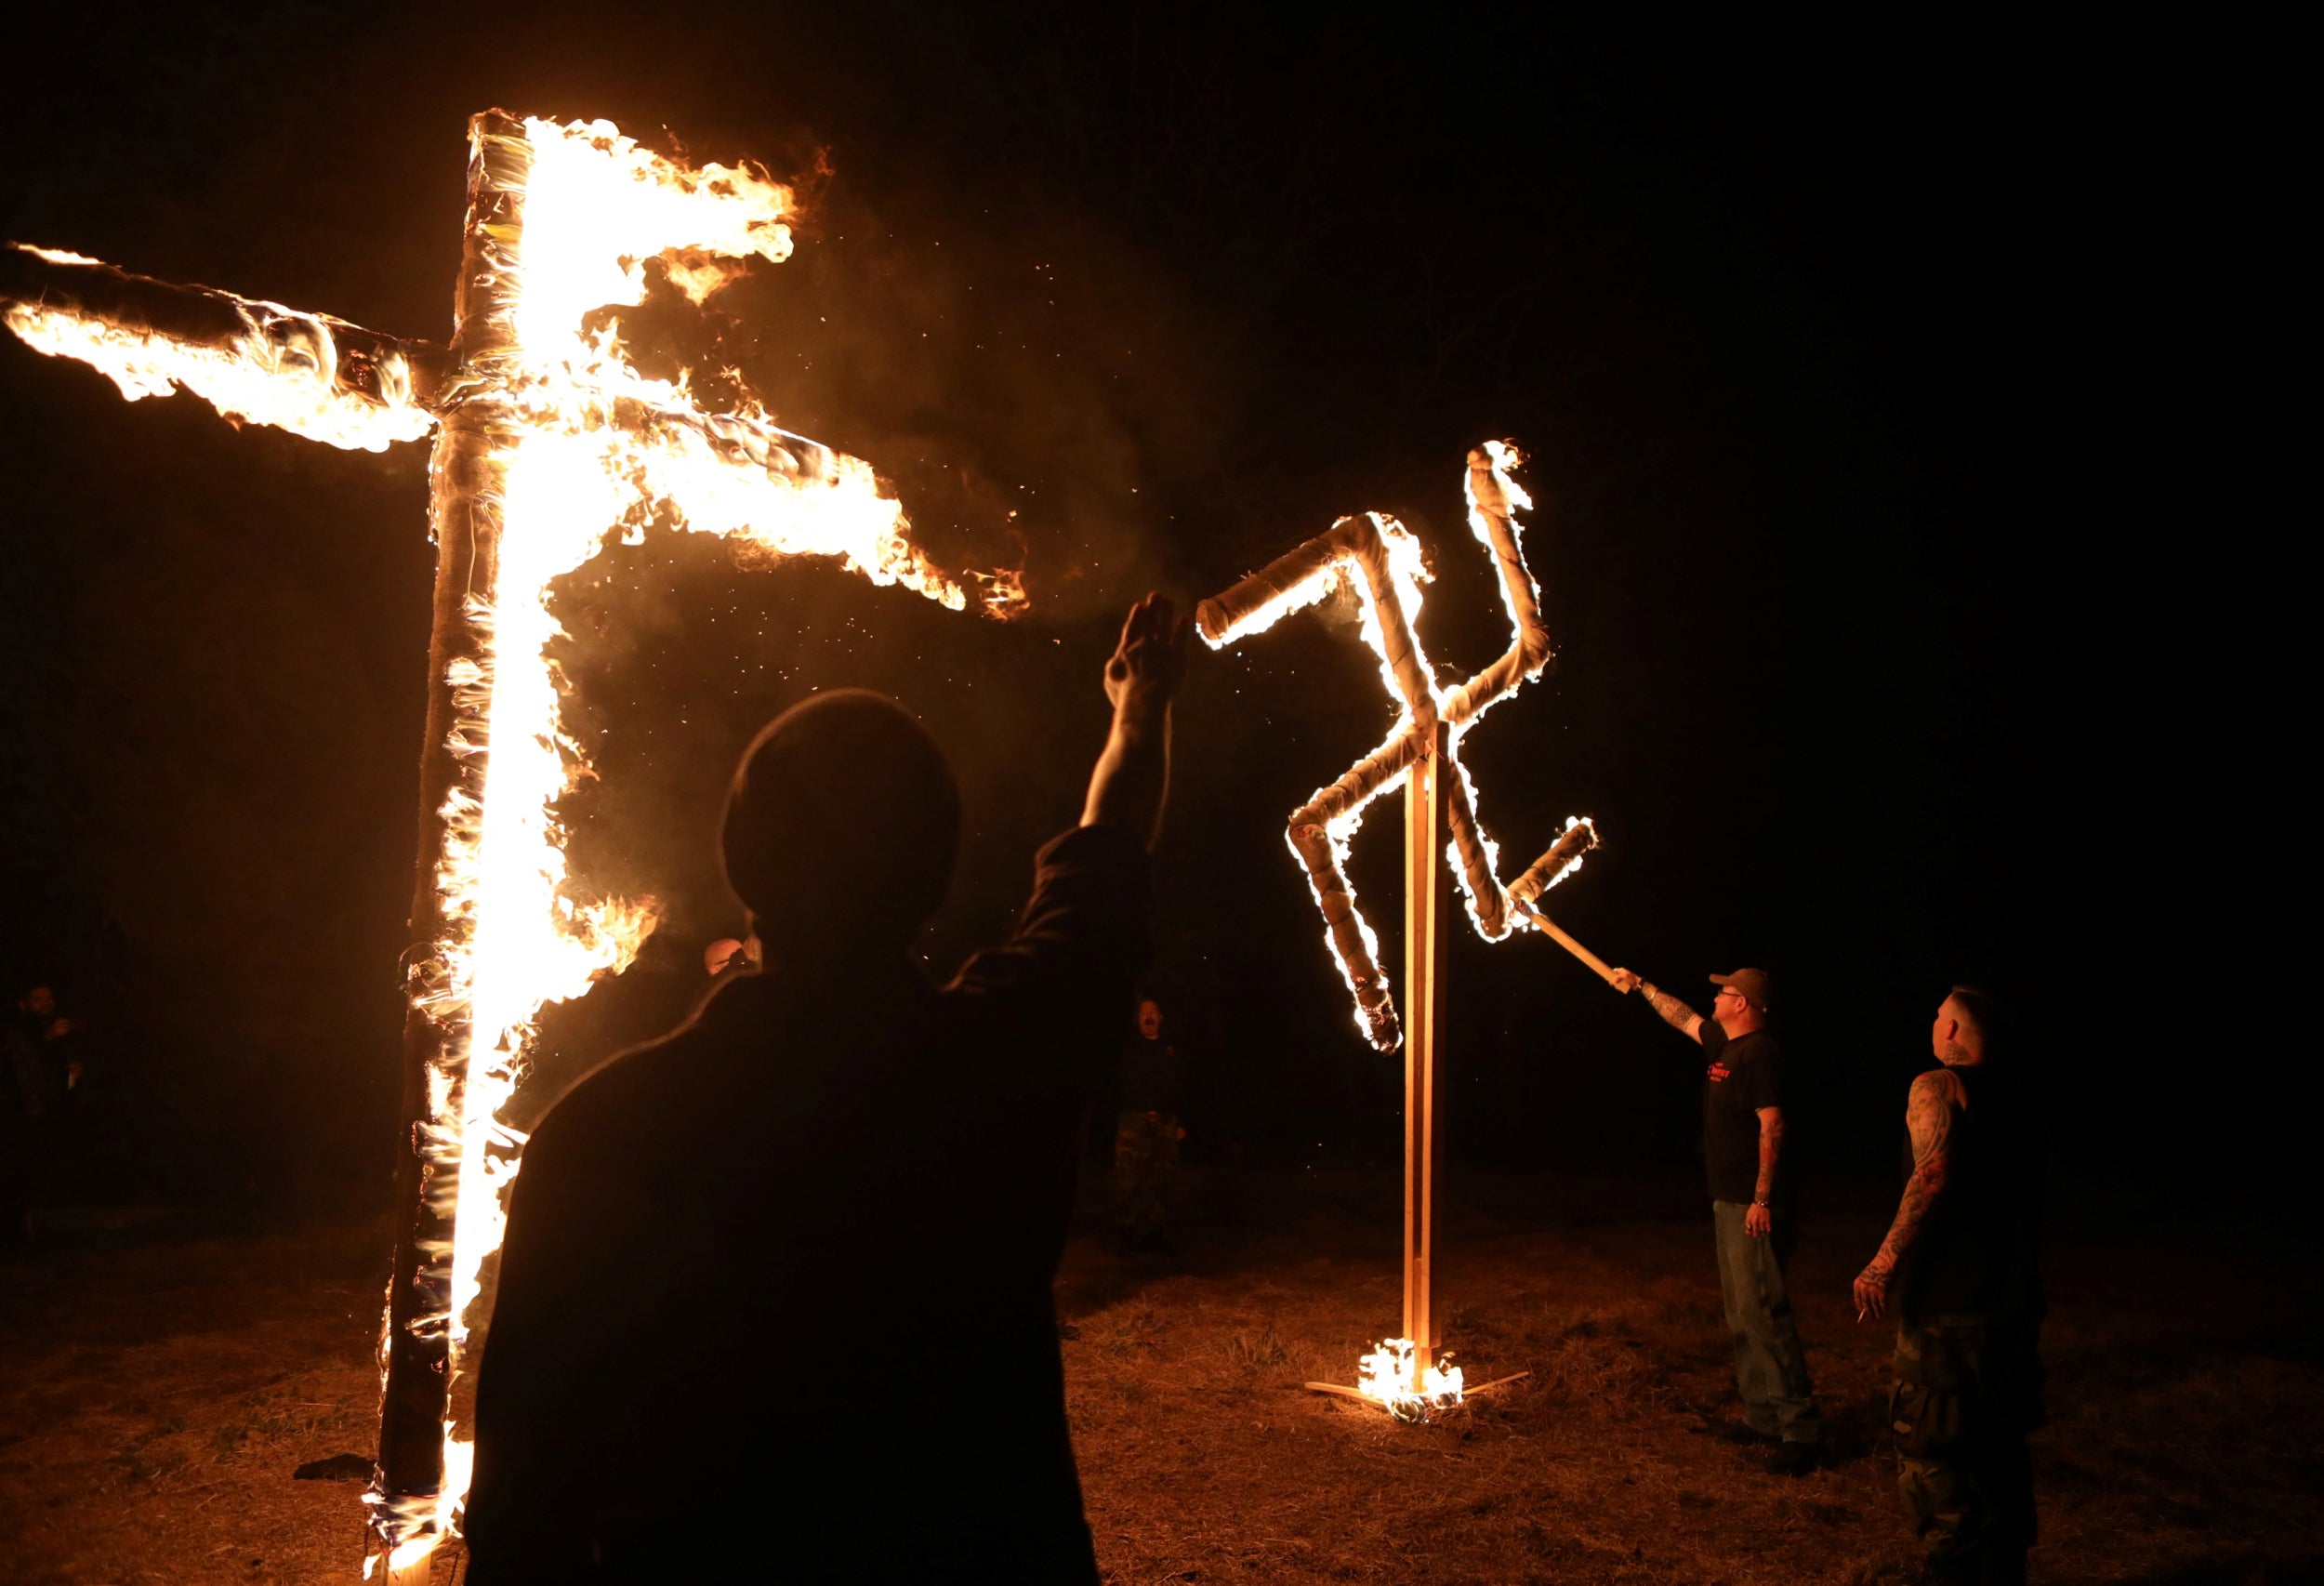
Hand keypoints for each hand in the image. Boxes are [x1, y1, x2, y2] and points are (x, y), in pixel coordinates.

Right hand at [1104, 593, 1189, 716]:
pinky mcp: (1178, 656)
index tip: (1140, 605)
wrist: (1144, 695)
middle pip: (1150, 623)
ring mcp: (1162, 649)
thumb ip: (1113, 668)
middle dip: (1153, 608)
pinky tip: (1184, 618)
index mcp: (1127, 650)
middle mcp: (1145, 645)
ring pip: (1165, 626)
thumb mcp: (1112, 681)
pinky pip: (1181, 638)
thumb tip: (1112, 663)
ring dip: (1166, 612)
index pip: (1132, 629)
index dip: (1136, 617)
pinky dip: (1181, 628)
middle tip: (1155, 595)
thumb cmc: (1125, 693)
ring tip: (1168, 601)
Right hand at [1609, 968, 1641, 993]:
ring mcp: (1622, 978)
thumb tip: (1613, 981)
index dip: (1610, 973)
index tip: (1607, 977)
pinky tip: (1619, 989)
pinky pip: (1619, 984)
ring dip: (1615, 985)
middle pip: (1614, 977)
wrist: (1637, 984)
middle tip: (1611, 984)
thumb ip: (1618, 977)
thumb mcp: (1624, 976)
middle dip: (1612, 981)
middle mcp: (1621, 974)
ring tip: (1617, 987)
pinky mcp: (1624, 983)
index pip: (1614, 970)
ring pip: (1616, 981)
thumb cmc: (1631, 979)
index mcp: (1621, 970)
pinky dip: (1618, 987)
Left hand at [1744, 1202, 1772, 1237]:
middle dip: (1757, 1235)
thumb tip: (1748, 1228)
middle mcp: (1755, 1222)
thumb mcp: (1748, 1214)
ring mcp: (1762, 1221)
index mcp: (1750, 1220)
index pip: (1749, 1231)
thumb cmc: (1754, 1209)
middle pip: (1756, 1234)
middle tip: (1758, 1234)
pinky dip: (1768, 1230)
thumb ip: (1747, 1221)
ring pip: (1763, 1232)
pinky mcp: (1767, 1220)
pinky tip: (1767, 1228)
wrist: (1760, 1202)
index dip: (1750, 1233)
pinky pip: (1769, 1229)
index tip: (1751, 1232)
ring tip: (1762, 1231)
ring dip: (1763, 1233)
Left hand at [1853, 1262, 1890, 1319]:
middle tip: (1872, 1318)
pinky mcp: (1881, 1289)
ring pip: (1874, 1304)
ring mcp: (1872, 1289)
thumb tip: (1869, 1306)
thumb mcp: (1868, 1280)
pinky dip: (1884, 1306)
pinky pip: (1882, 1301)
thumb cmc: (1876, 1271)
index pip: (1857, 1299)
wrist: (1885, 1261)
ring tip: (1879, 1316)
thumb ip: (1867, 1291)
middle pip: (1865, 1304)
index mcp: (1857, 1284)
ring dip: (1877, 1312)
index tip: (1863, 1314)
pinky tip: (1885, 1309)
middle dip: (1869, 1312)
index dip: (1860, 1308)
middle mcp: (1863, 1288)